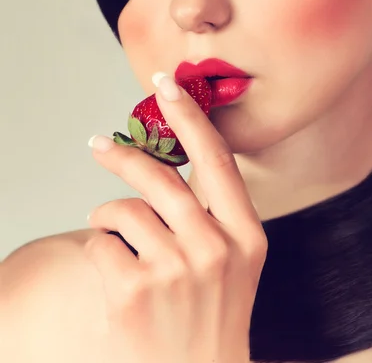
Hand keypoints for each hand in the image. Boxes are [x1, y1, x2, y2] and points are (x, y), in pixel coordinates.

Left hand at [85, 74, 267, 362]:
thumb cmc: (211, 314)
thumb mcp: (231, 261)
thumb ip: (208, 213)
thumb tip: (162, 162)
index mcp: (247, 236)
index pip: (217, 160)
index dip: (191, 117)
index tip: (167, 84)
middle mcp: (216, 249)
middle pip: (160, 178)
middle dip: (124, 155)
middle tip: (98, 144)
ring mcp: (176, 272)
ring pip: (124, 212)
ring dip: (108, 217)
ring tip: (110, 231)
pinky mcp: (134, 293)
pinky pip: (100, 244)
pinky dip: (99, 249)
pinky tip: (115, 272)